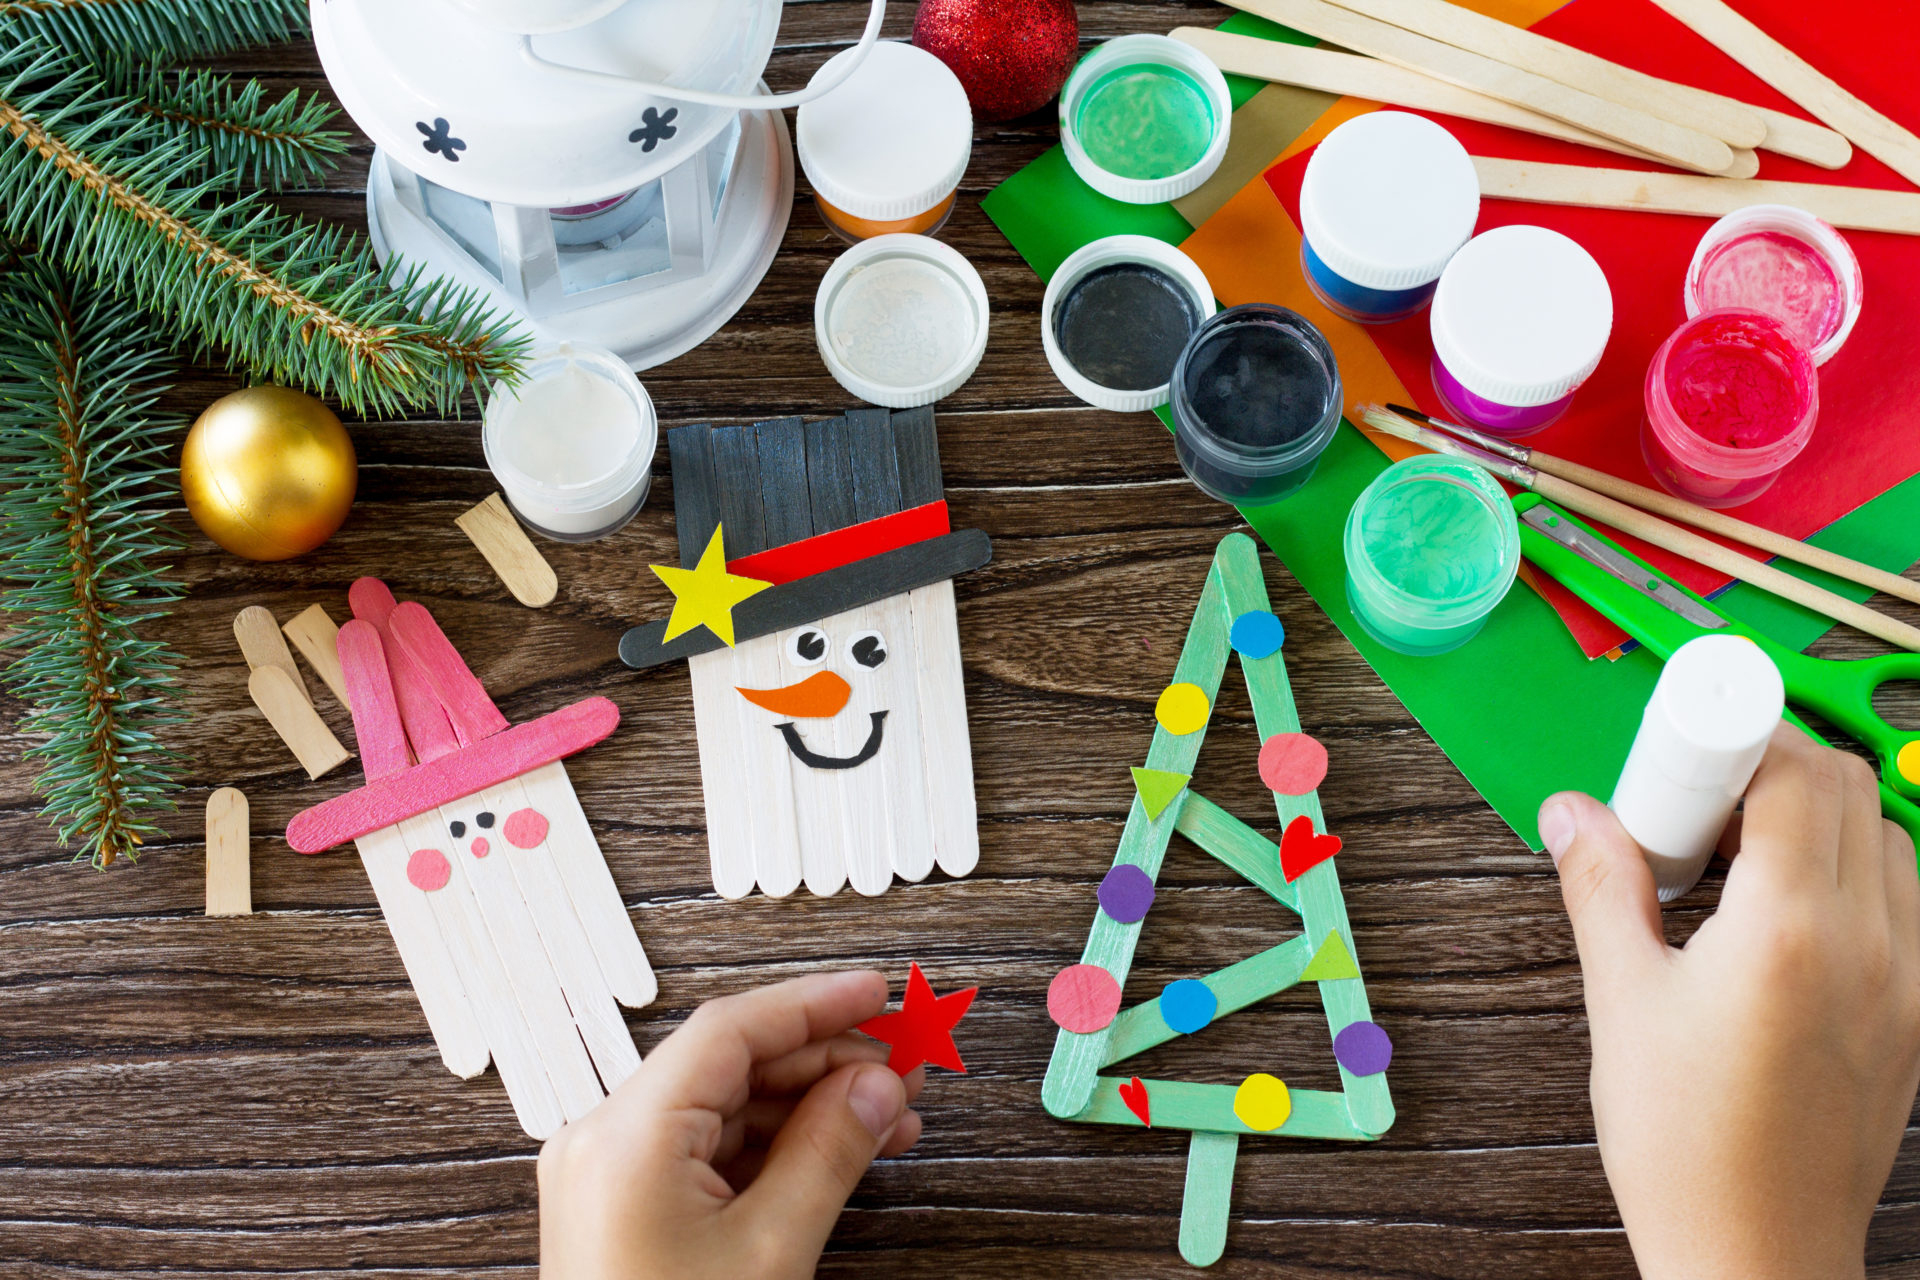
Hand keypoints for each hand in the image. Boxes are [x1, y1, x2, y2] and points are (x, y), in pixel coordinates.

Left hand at [538, 971, 925, 1278]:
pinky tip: (840, 1148)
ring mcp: (610, 1175)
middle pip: (731, 1063)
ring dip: (810, 1102)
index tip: (880, 993)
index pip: (731, 1030)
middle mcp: (605, 1140)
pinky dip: (776, 1143)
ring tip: (892, 1115)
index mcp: (624, 1135)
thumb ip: (829, 1153)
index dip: (815, 1002)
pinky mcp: (624, 1208)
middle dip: (826, 1057)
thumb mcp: (770, 1251)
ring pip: (726, 1105)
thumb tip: (876, 1085)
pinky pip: (709, 1148)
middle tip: (907, 1059)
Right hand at [1541, 726, 1919, 1279]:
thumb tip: (1572, 811)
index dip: (1739, 734)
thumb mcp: (1622, 1002)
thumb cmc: (1685, 1144)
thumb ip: (1603, 887)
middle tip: (1691, 800)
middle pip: (1849, 788)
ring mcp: (1910, 980)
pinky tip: (1780, 912)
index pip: (1797, 774)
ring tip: (1732, 859)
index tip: (1682, 744)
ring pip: (1887, 837)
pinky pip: (1906, 899)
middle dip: (1769, 765)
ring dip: (1816, 816)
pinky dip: (1851, 870)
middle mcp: (1874, 945)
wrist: (1755, 1255)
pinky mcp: (1919, 1013)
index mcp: (1793, 932)